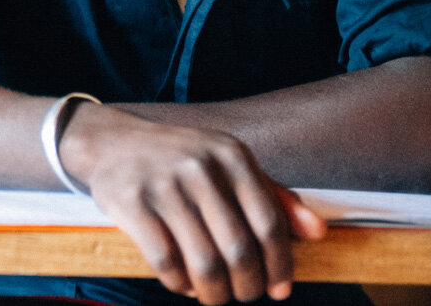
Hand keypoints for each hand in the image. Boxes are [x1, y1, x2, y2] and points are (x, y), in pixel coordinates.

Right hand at [60, 104, 326, 303]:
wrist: (112, 141)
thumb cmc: (182, 159)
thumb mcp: (229, 165)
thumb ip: (274, 196)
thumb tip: (319, 232)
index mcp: (231, 155)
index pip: (269, 223)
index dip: (279, 265)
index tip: (278, 289)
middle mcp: (200, 167)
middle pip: (238, 249)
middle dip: (246, 286)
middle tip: (242, 295)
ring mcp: (163, 185)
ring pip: (203, 262)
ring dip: (214, 293)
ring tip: (214, 296)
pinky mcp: (131, 203)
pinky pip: (165, 261)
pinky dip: (179, 283)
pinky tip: (183, 283)